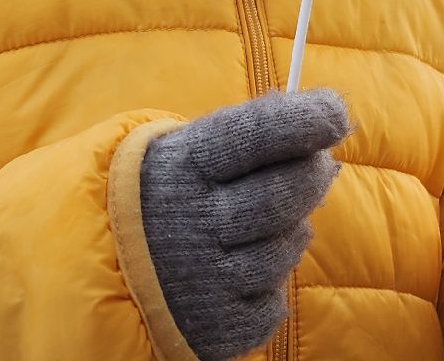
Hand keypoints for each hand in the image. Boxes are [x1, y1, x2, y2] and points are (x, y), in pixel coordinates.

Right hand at [139, 89, 348, 360]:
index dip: (303, 123)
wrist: (106, 263)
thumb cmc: (177, 192)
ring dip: (289, 236)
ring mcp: (199, 278)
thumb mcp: (197, 149)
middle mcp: (188, 222)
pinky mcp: (210, 326)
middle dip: (310, 178)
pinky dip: (268, 290)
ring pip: (283, 254)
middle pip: (281, 197)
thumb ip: (261, 132)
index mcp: (183, 164)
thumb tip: (333, 119)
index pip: (255, 135)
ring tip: (261, 225)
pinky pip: (270, 307)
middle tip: (317, 168)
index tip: (336, 116)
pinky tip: (242, 271)